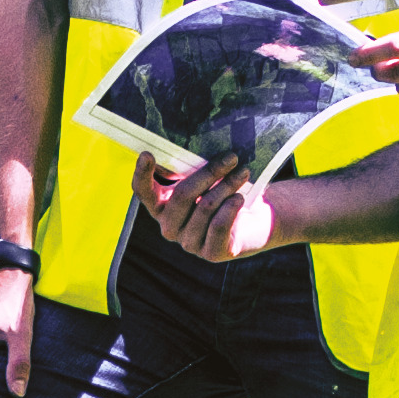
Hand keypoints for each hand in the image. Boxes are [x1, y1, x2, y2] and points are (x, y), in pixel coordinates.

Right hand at [146, 161, 282, 264]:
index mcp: (162, 206)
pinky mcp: (211, 253)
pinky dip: (230, 208)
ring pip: (205, 207)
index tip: (147, 154)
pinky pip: (218, 225)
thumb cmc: (227, 191)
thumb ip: (192, 166)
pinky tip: (239, 198)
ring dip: (227, 186)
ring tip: (243, 173)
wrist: (257, 220)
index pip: (144, 191)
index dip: (142, 174)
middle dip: (208, 173)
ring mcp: (189, 242)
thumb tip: (192, 144)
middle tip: (231, 157)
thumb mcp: (207, 177)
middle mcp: (170, 227)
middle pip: (182, 195)